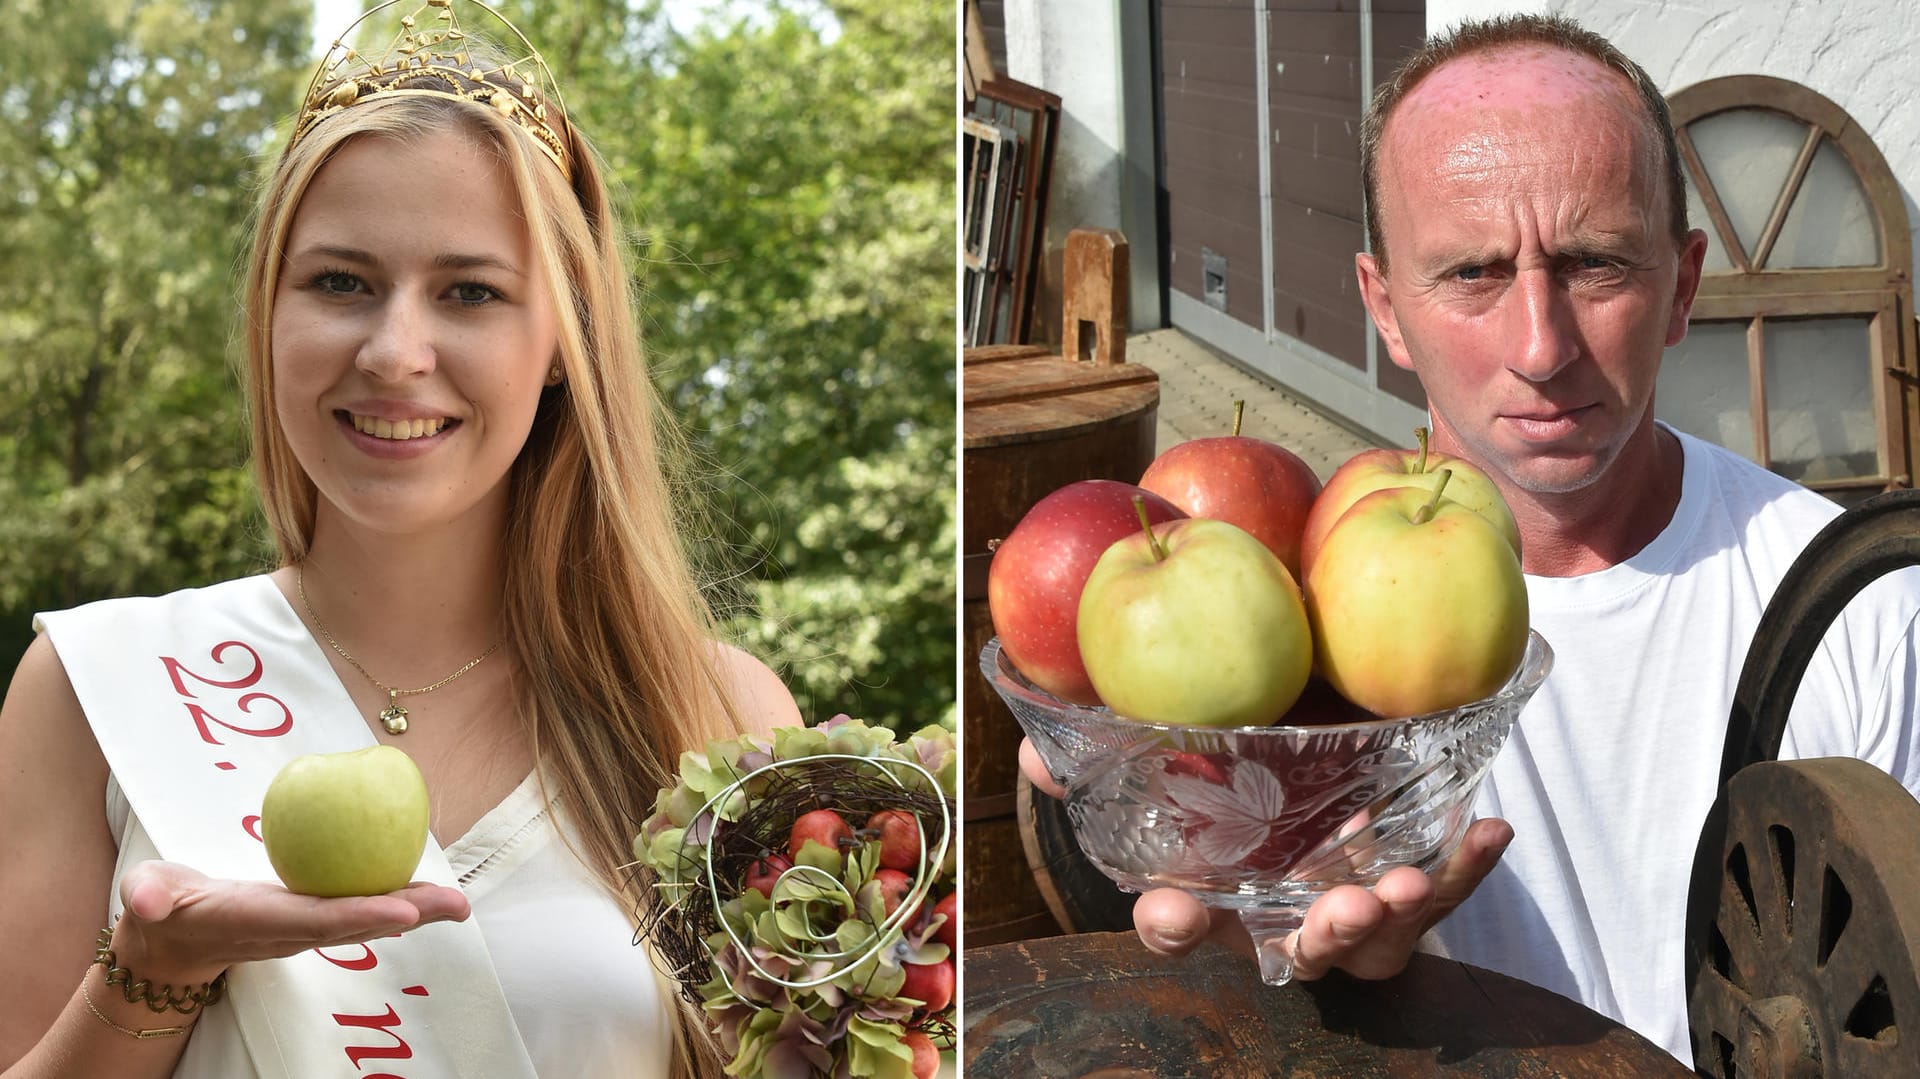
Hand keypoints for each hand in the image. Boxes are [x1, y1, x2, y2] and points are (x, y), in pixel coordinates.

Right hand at [110, 860, 470, 984]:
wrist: (172, 938)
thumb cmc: (161, 910)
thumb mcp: (148, 900)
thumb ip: (149, 898)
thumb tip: (149, 900)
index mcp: (258, 921)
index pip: (316, 919)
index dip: (361, 916)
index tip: (404, 912)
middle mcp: (292, 929)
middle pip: (358, 922)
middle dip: (408, 915)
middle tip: (456, 905)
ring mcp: (306, 925)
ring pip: (367, 916)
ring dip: (416, 909)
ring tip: (459, 901)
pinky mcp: (313, 915)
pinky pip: (361, 903)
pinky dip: (397, 894)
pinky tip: (430, 885)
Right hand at [1017, 736, 1511, 980]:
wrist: (1321, 758)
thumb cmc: (1223, 772)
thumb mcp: (1160, 760)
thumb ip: (1100, 754)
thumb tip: (1038, 751)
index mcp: (1213, 898)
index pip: (1178, 926)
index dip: (1173, 925)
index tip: (1174, 909)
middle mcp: (1283, 919)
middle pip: (1300, 949)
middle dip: (1321, 935)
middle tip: (1339, 907)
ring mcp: (1351, 911)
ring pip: (1377, 942)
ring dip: (1395, 917)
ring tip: (1406, 882)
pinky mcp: (1411, 889)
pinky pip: (1445, 892)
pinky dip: (1466, 869)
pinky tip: (1490, 831)